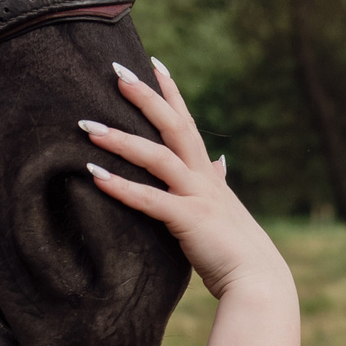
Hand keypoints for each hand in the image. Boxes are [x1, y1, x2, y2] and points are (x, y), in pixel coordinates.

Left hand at [83, 58, 298, 345]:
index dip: (171, 93)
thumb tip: (220, 163)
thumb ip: (219, 183)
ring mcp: (198, 197)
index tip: (154, 63)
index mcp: (208, 175)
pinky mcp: (189, 220)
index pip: (187, 122)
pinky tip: (94, 175)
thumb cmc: (238, 250)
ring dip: (121, 140)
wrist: (259, 281)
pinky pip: (150, 199)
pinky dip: (121, 187)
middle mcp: (203, 178)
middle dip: (145, 97)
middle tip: (116, 72)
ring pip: (157, 157)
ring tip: (86, 126)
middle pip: (173, 126)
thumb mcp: (226, 208)